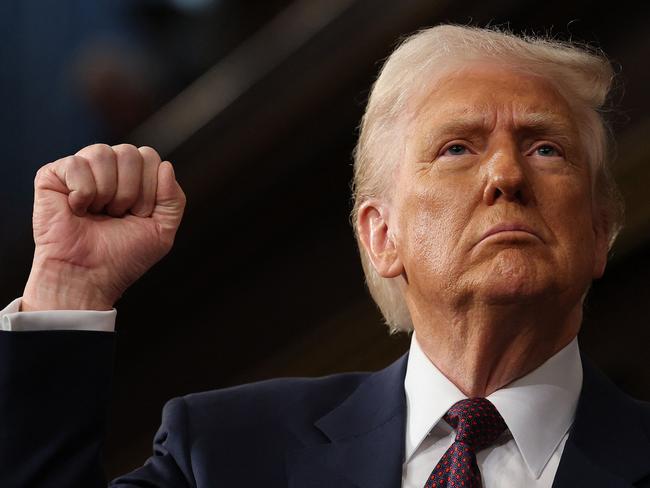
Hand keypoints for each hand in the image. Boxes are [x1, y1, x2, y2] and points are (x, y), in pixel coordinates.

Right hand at [22, 144, 185, 310]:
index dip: (150, 189)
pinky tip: (76, 209)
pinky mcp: (51, 176)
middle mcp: (107, 168)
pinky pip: (76, 164)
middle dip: (130, 192)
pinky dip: (82, 193)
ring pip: (103, 153)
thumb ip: (173, 199)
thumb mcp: (162, 230)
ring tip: (97, 213)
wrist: (88, 277)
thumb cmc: (122, 257)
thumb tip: (165, 165)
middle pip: (130, 152)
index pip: (150, 157)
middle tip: (116, 215)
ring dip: (107, 192)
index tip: (138, 215)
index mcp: (132, 177)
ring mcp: (79, 170)